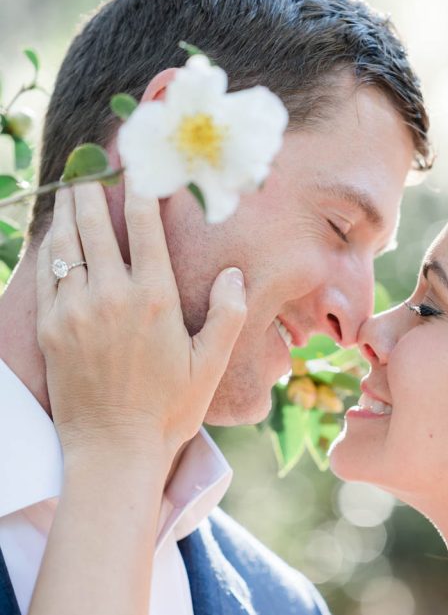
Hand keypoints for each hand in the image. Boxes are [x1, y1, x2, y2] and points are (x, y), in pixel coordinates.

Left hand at [36, 179, 245, 466]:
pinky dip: (50, 247)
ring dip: (68, 209)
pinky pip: (46, 273)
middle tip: (92, 166)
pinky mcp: (50, 327)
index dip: (141, 189)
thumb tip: (234, 273)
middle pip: (96, 223)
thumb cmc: (169, 410)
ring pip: (67, 242)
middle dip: (94, 188)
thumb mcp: (211, 364)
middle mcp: (111, 295)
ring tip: (71, 187)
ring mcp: (74, 310)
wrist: (113, 449)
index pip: (144, 225)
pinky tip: (55, 235)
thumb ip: (228, 314)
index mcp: (154, 298)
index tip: (141, 166)